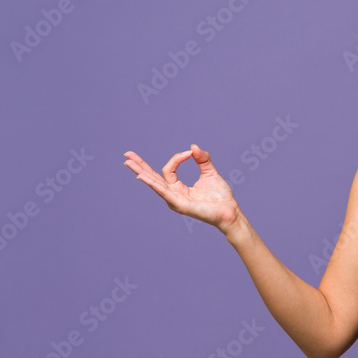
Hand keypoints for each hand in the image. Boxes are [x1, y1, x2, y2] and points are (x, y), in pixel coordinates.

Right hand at [123, 144, 241, 231]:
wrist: (230, 211)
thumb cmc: (220, 196)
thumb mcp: (210, 173)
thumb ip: (202, 159)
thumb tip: (193, 147)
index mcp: (178, 188)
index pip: (168, 170)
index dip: (177, 158)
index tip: (190, 152)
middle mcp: (173, 195)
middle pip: (153, 178)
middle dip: (140, 165)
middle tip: (126, 154)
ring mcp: (175, 201)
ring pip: (155, 183)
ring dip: (141, 172)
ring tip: (128, 162)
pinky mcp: (180, 205)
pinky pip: (164, 192)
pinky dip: (153, 183)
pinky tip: (142, 176)